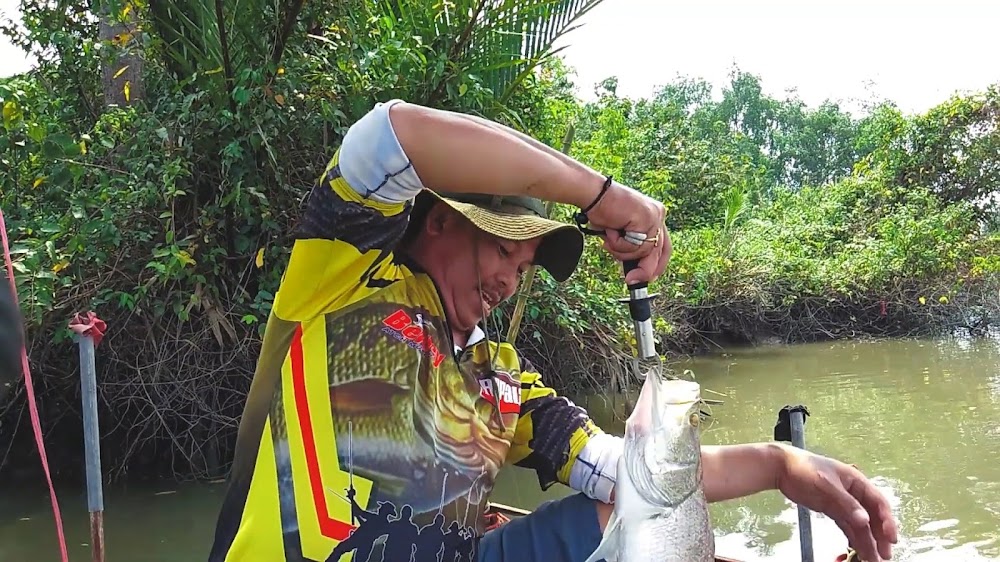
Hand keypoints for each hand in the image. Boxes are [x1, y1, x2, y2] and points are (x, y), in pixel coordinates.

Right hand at [584, 182, 669, 284]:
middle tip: (631, 280)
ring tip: (609, 237)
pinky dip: (618, 243)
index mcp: (654, 214)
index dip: (657, 264)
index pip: (664, 245)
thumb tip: (637, 273)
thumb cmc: (602, 211)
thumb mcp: (621, 234)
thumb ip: (633, 247)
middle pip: (659, 251)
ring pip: (643, 251)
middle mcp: (658, 213)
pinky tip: (611, 230)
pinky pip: (634, 246)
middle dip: (645, 269)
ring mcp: (654, 216)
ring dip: (621, 250)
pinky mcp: (646, 219)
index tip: (649, 277)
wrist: (592, 193)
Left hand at [777, 446, 898, 561]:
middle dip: (879, 536)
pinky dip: (853, 538)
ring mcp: (843, 503)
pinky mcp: (833, 510)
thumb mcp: (826, 485)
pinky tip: (858, 550)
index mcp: (857, 482)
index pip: (879, 503)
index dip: (887, 521)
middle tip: (884, 555)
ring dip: (867, 541)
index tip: (891, 538)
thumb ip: (846, 503)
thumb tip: (864, 521)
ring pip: (860, 525)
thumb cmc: (805, 470)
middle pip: (872, 517)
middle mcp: (854, 493)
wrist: (781, 468)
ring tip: (872, 559)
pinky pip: (848, 526)